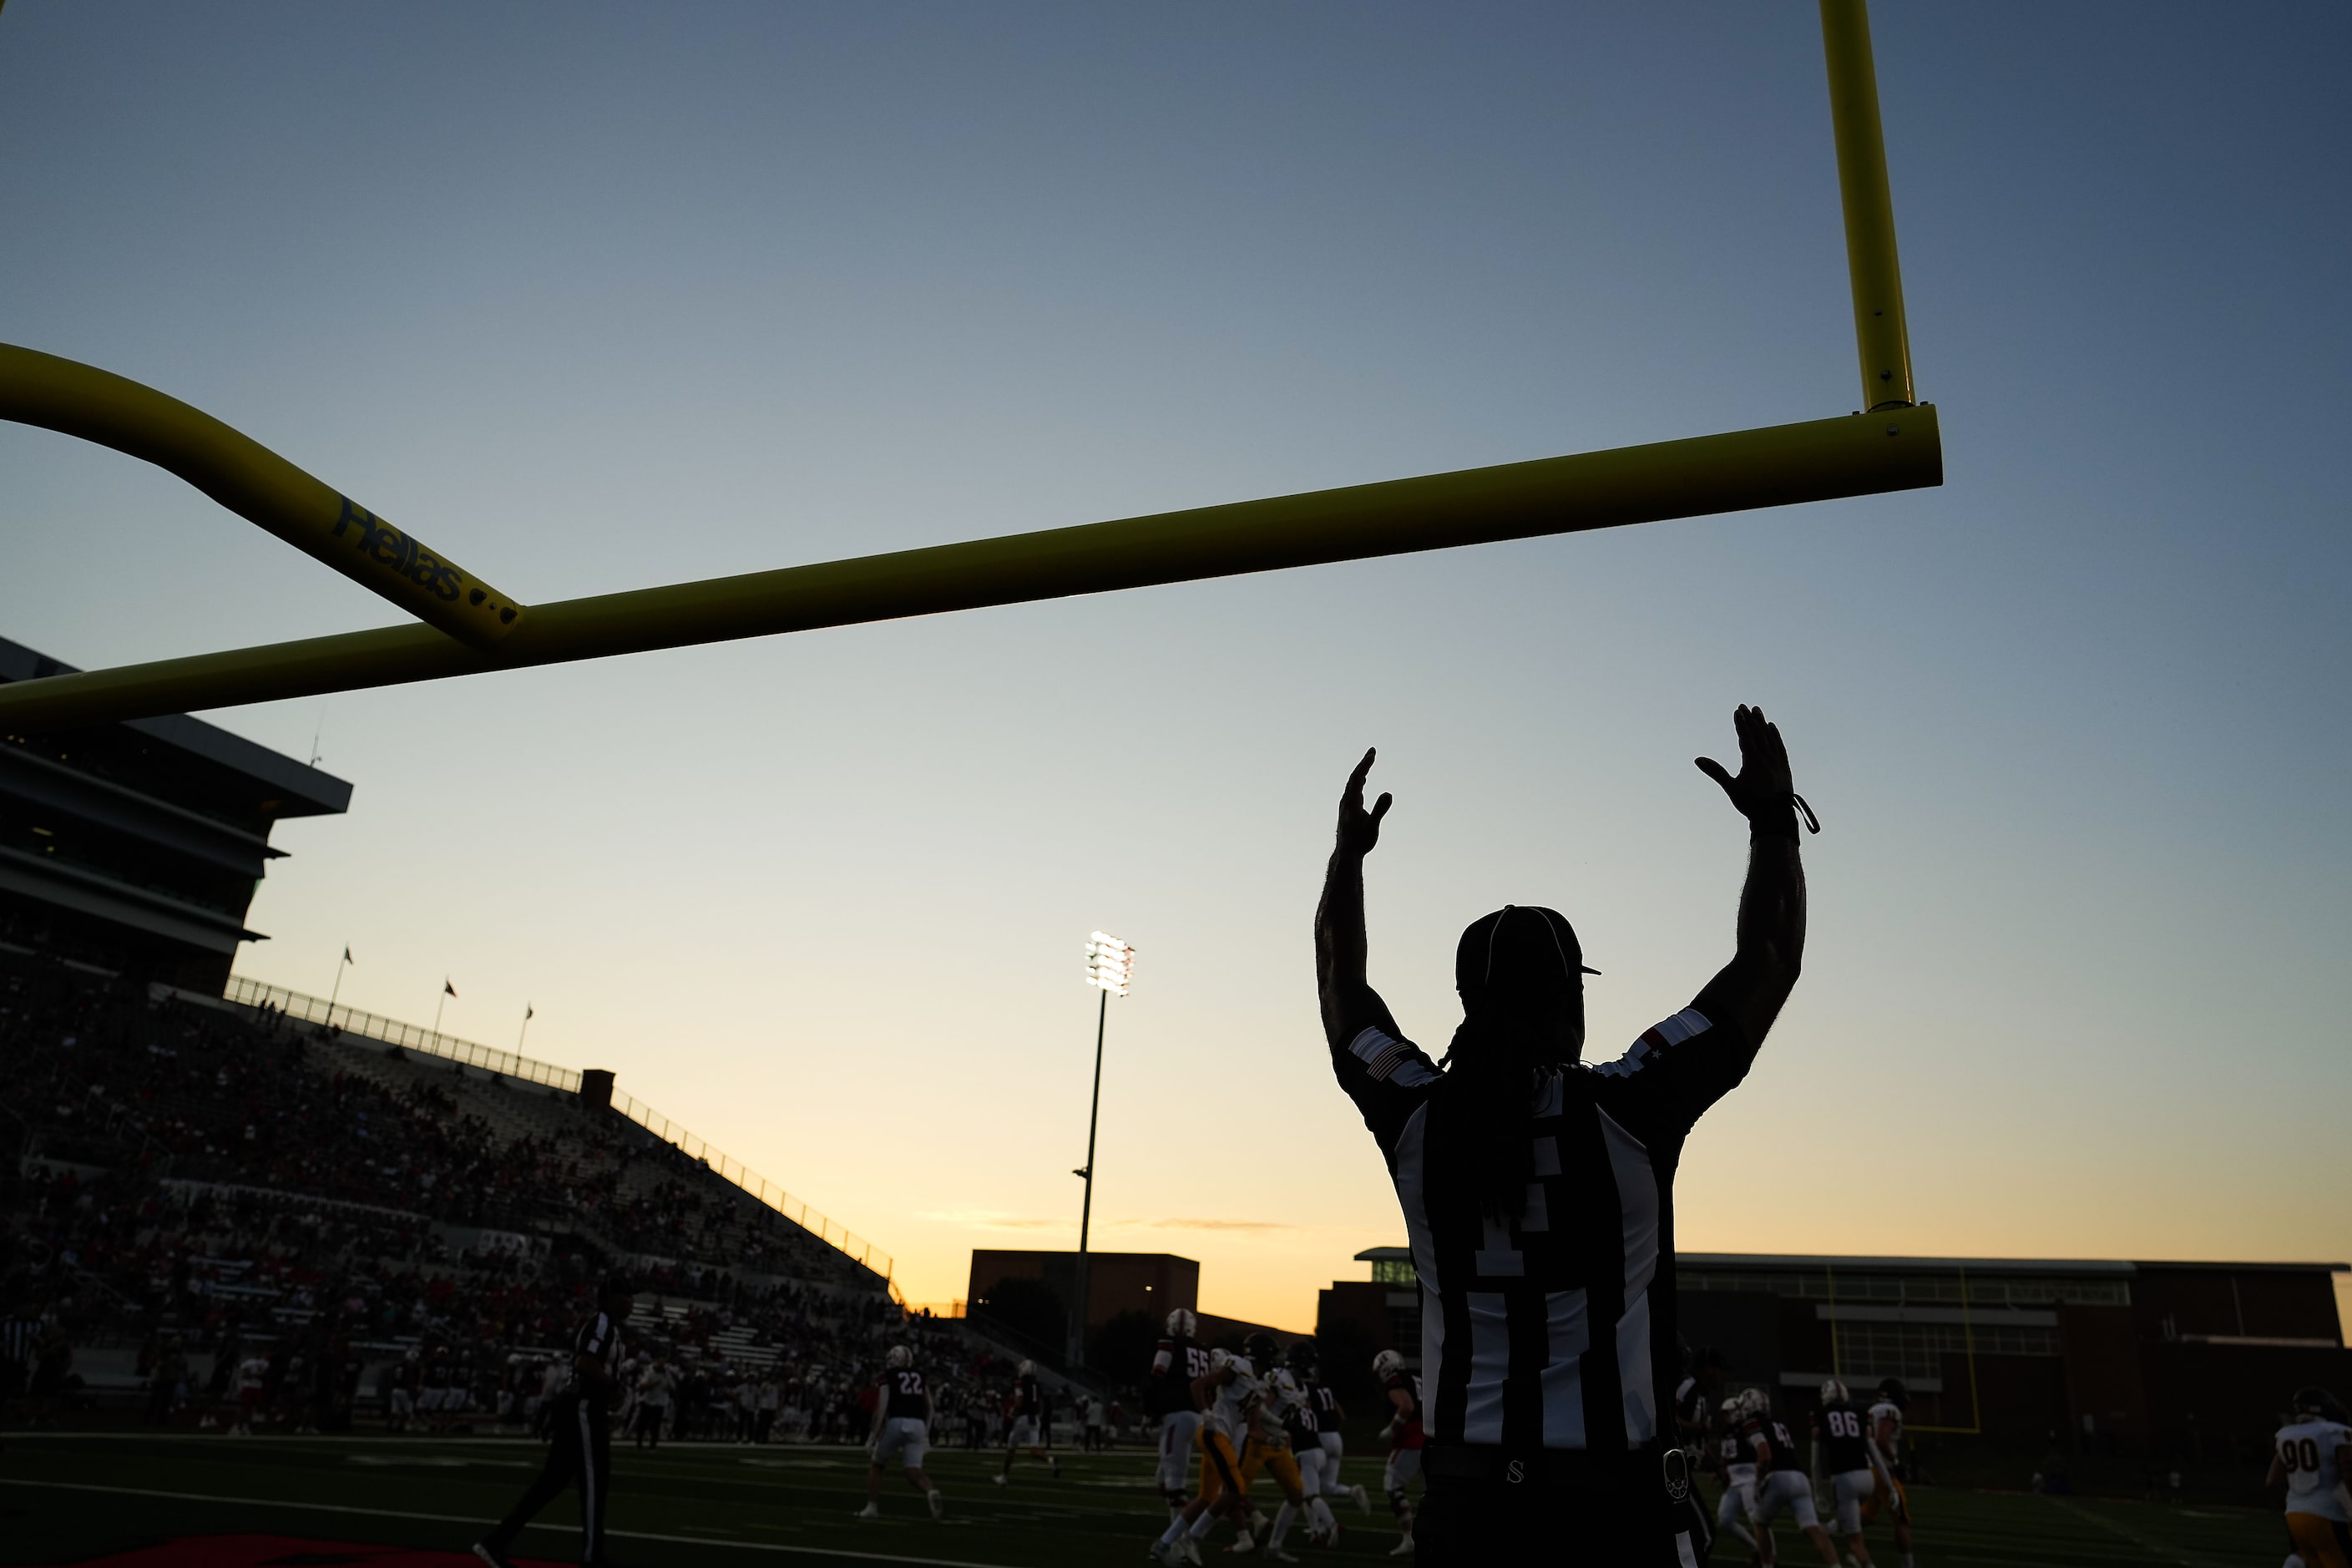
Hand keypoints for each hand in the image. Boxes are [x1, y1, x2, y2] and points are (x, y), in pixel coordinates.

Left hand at [1335, 748, 1392, 855]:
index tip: (1372, 753)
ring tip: (1369, 760)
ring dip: (1361, 771)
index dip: (1364, 764)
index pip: (1356, 778)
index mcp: (1351, 802)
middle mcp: (1346, 801)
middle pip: (1354, 777)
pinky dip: (1359, 781)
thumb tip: (1388, 794)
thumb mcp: (1372, 827)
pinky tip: (1363, 780)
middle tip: (1372, 751)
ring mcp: (1346, 805)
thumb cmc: (1359, 842)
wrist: (1347, 854)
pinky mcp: (1348, 810)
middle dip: (1363, 764)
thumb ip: (1379, 810)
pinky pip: (1353, 790)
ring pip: (1352, 784)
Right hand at [1694, 705, 1797, 825]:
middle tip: (1745, 706)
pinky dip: (1775, 736)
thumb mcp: (1731, 788)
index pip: (1746, 737)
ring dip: (1763, 724)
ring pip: (1769, 738)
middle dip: (1751, 719)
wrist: (1775, 817)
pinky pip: (1780, 746)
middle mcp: (1766, 758)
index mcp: (1753, 762)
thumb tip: (1698, 759)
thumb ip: (1715, 772)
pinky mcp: (1784, 766)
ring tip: (1758, 711)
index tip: (1737, 711)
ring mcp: (1777, 761)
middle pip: (1758, 734)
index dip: (1741, 723)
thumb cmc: (1751, 804)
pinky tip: (1772, 728)